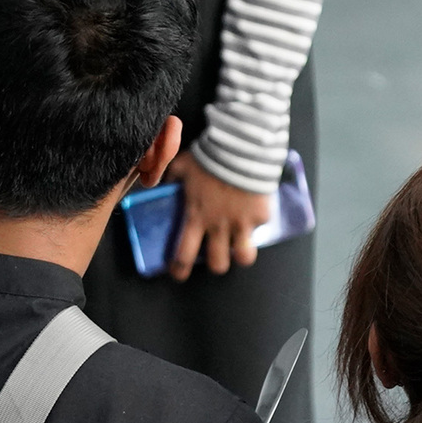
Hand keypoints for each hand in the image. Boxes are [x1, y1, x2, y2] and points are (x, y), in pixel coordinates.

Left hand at [167, 154, 273, 277]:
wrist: (240, 148)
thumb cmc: (208, 158)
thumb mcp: (182, 165)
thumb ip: (171, 177)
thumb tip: (160, 182)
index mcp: (196, 217)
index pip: (184, 254)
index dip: (180, 269)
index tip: (178, 273)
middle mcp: (219, 226)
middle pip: (218, 264)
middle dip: (217, 264)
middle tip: (216, 256)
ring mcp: (242, 223)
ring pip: (244, 257)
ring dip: (241, 254)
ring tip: (240, 246)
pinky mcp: (261, 216)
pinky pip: (260, 227)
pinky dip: (256, 222)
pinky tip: (253, 210)